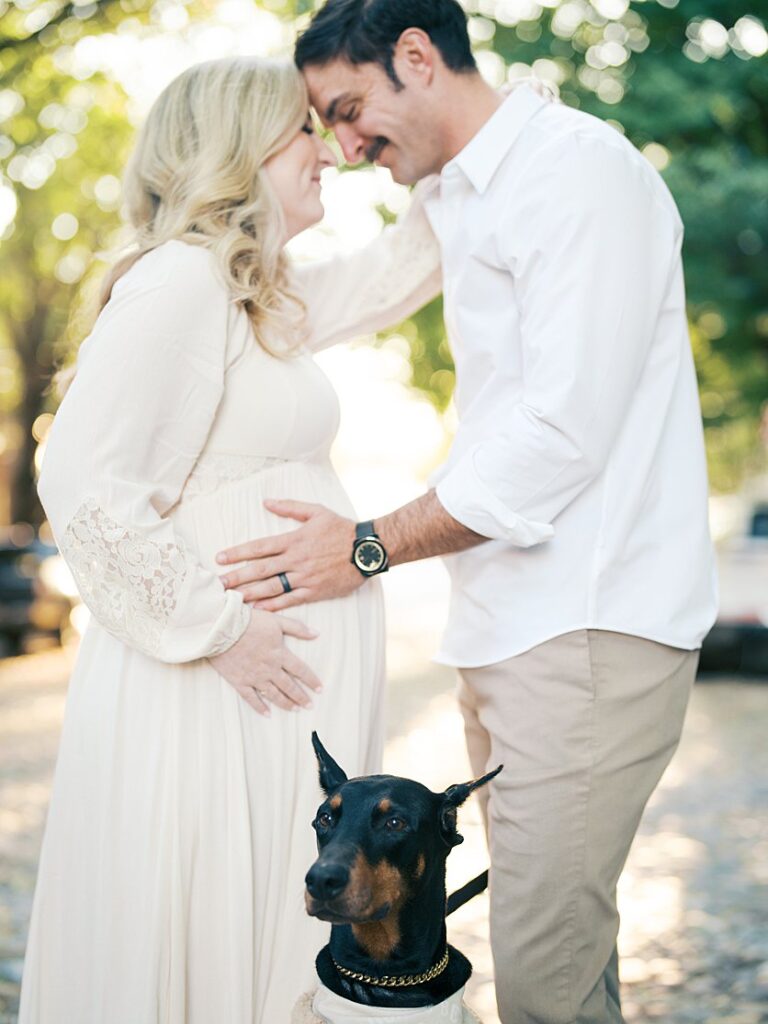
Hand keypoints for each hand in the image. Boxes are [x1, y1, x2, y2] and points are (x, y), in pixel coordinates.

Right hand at [208, 608, 321, 716]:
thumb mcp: (276, 620)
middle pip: (289, 686)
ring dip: (286, 703)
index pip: (301, 670)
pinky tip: (268, 715)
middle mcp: (270, 669)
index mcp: (279, 654)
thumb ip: (298, 628)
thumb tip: (317, 633)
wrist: (222, 629)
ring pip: (274, 694)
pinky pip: (251, 698)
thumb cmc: (249, 621)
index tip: (320, 689)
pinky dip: (260, 707)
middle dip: (301, 697)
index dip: (312, 680)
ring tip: (295, 710)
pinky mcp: (239, 682)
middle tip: (310, 706)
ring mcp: (254, 677)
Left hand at [216, 500, 363, 610]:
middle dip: (237, 577)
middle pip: (261, 569)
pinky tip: (258, 609)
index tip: (220, 558)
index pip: (260, 547)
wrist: (368, 550)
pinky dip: (273, 605)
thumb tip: (266, 501)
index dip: (238, 552)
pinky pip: (290, 600)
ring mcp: (305, 577)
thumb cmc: (342, 529)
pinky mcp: (315, 591)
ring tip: (232, 599)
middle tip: (217, 584)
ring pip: (272, 587)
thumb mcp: (317, 511)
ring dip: (250, 593)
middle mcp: (296, 560)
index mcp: (294, 539)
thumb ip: (290, 507)